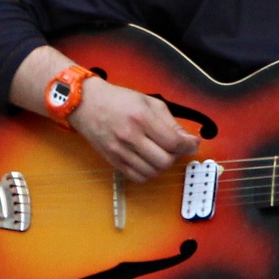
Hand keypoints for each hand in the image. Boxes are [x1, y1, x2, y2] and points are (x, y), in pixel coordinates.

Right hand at [71, 76, 198, 181]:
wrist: (87, 104)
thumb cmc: (119, 100)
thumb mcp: (149, 102)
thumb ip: (170, 122)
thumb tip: (188, 141)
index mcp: (141, 117)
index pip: (173, 142)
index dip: (188, 146)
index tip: (192, 144)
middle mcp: (130, 136)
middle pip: (164, 161)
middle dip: (175, 156)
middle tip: (174, 148)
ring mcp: (120, 151)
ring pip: (153, 172)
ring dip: (162, 165)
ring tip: (160, 153)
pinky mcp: (113, 161)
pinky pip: (138, 177)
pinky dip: (148, 172)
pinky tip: (148, 161)